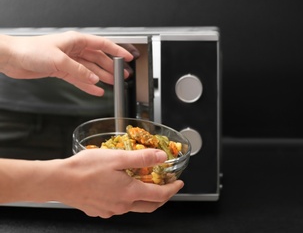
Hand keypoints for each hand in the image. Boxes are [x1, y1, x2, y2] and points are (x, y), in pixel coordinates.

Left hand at [0, 31, 134, 95]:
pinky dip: (88, 85)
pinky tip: (96, 90)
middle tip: (123, 76)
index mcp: (76, 41)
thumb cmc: (31, 50)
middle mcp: (74, 50)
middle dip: (111, 67)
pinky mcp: (61, 71)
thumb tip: (95, 79)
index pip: (102, 45)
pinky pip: (80, 79)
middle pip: (98, 59)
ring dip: (102, 77)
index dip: (117, 51)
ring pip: (90, 70)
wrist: (12, 58)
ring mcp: (68, 61)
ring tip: (113, 84)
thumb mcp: (59, 60)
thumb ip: (80, 71)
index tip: (128, 57)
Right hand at [57, 148, 183, 217]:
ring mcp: (111, 210)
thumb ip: (142, 158)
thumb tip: (161, 156)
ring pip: (135, 207)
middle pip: (150, 205)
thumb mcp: (117, 157)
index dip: (173, 189)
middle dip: (163, 197)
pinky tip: (122, 188)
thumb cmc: (85, 168)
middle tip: (168, 187)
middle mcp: (122, 205)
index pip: (160, 195)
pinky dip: (128, 199)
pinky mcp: (100, 211)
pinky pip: (120, 207)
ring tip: (145, 184)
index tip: (179, 184)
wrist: (59, 181)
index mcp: (129, 191)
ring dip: (145, 197)